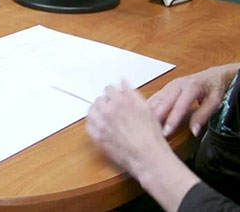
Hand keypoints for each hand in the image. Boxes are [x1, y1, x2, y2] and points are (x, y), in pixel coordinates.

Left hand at [87, 82, 201, 211]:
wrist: (148, 156)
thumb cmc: (150, 135)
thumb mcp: (145, 108)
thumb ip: (132, 92)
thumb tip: (123, 81)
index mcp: (121, 100)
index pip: (109, 89)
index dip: (114, 94)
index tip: (115, 98)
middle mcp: (109, 110)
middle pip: (99, 99)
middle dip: (106, 103)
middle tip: (113, 110)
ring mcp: (101, 123)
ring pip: (92, 110)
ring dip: (98, 111)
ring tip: (106, 117)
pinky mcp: (98, 136)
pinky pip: (89, 124)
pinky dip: (93, 123)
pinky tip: (101, 125)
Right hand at [148, 63, 239, 136]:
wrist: (213, 75)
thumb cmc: (214, 88)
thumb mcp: (214, 102)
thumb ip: (203, 116)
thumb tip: (194, 131)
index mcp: (191, 87)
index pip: (179, 106)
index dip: (172, 120)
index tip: (166, 132)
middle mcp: (177, 85)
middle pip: (163, 102)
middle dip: (156, 118)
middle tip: (149, 131)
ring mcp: (169, 86)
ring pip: (156, 100)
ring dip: (148, 113)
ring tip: (142, 125)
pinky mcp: (165, 88)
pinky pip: (154, 98)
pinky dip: (147, 108)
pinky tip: (140, 116)